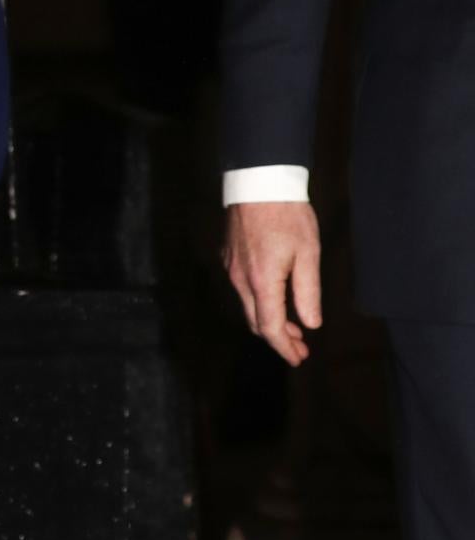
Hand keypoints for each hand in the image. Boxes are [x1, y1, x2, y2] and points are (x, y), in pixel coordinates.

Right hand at [223, 200, 320, 365]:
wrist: (259, 181)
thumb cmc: (288, 215)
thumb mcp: (308, 253)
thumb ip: (308, 292)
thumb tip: (311, 323)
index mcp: (262, 282)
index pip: (270, 327)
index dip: (284, 347)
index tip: (299, 358)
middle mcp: (240, 280)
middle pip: (255, 322)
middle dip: (278, 339)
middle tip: (300, 348)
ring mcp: (231, 269)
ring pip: (248, 307)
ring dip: (268, 320)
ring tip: (292, 326)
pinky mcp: (228, 257)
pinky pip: (242, 290)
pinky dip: (259, 302)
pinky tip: (275, 298)